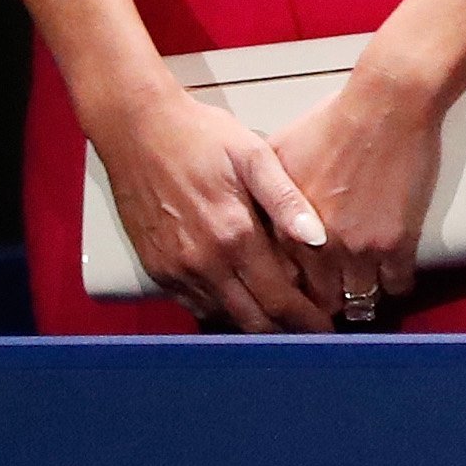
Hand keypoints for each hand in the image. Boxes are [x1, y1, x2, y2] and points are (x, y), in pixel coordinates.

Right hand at [87, 80, 333, 332]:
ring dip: (254, 325)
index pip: (279, 297)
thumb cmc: (200, 137)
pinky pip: (195, 305)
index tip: (329, 329)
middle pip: (252, 318)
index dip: (307, 319)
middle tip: (313, 335)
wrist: (137, 130)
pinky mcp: (156, 269)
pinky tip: (243, 303)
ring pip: (223, 316)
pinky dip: (222, 311)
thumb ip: (287, 200)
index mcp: (234, 235)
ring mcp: (175, 269)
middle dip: (286, 332)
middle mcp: (203, 261)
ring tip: (285, 325)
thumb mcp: (254, 156)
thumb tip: (319, 237)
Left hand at [266, 62, 446, 321]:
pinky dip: (395, 286)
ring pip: (357, 301)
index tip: (297, 302)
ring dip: (360, 300)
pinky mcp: (396, 242)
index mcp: (286, 230)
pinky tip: (393, 280)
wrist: (386, 105)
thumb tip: (247, 219)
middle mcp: (318, 247)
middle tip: (330, 311)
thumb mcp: (275, 157)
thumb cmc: (331, 122)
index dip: (289, 297)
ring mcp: (359, 248)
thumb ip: (262, 198)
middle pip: (318, 302)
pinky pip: (396, 284)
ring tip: (362, 299)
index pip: (281, 285)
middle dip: (323, 310)